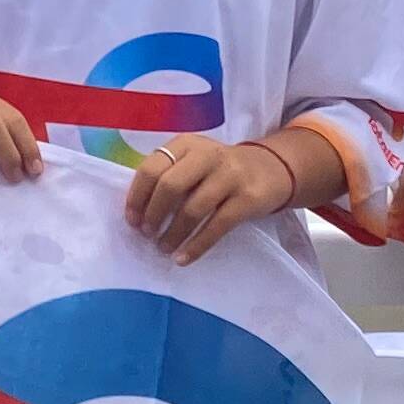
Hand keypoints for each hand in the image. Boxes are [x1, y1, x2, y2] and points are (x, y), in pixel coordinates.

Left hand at [0, 85, 44, 181]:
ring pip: (15, 116)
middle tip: (33, 173)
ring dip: (29, 143)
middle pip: (9, 118)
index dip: (6, 152)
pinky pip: (13, 118)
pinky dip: (24, 138)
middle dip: (24, 147)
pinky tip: (30, 156)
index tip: (13, 177)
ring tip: (36, 168)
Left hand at [123, 132, 304, 265]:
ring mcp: (230, 175)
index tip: (132, 220)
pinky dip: (197, 246)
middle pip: (170, 185)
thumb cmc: (220, 170)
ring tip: (163, 248)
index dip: (137, 196)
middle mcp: (207, 155)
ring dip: (174, 234)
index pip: (152, 167)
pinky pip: (217, 226)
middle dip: (154, 214)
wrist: (272, 169)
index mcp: (186, 144)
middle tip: (148, 234)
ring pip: (193, 209)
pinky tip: (184, 258)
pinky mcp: (248, 198)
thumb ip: (168, 176)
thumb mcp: (194, 161)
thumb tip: (138, 212)